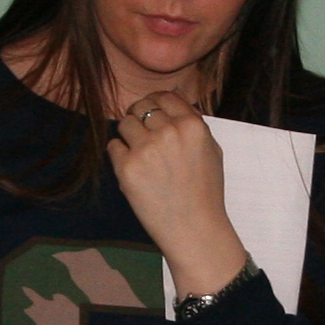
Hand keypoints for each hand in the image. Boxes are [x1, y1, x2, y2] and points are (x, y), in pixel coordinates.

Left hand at [107, 90, 251, 299]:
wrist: (194, 228)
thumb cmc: (205, 191)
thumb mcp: (211, 149)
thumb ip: (193, 122)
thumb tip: (173, 96)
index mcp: (192, 126)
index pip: (164, 96)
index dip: (155, 102)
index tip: (150, 113)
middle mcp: (168, 132)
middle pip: (141, 107)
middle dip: (139, 117)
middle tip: (141, 135)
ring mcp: (146, 149)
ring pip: (124, 123)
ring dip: (128, 135)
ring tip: (139, 154)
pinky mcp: (127, 168)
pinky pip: (113, 146)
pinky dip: (119, 154)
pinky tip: (133, 169)